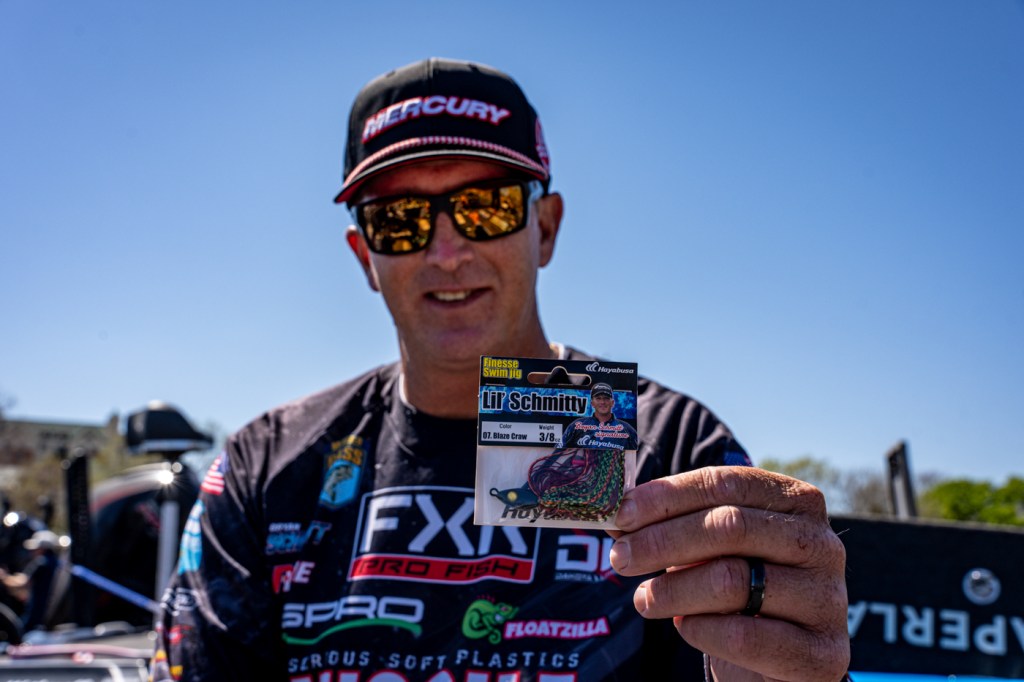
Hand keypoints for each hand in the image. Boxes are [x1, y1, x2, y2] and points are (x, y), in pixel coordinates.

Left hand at [609, 466, 848, 681]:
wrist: (779, 665)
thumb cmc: (740, 593)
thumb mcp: (709, 551)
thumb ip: (671, 527)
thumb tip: (615, 515)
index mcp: (797, 501)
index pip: (726, 483)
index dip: (668, 496)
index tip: (621, 513)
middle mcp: (821, 544)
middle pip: (730, 526)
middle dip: (663, 540)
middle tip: (620, 557)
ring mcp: (828, 599)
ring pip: (733, 580)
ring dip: (673, 589)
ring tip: (644, 600)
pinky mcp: (823, 654)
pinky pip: (745, 636)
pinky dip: (701, 630)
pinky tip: (685, 627)